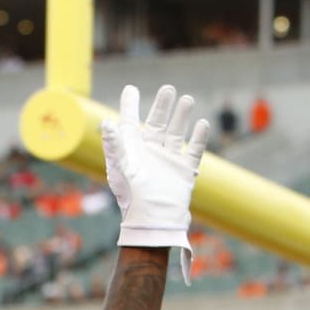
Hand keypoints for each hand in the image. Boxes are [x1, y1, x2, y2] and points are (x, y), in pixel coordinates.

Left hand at [102, 84, 208, 283]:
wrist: (154, 221)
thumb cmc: (132, 197)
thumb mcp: (121, 168)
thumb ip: (114, 145)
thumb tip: (106, 123)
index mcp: (132, 152)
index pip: (131, 124)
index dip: (130, 107)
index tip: (131, 90)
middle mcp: (150, 155)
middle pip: (157, 125)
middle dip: (163, 107)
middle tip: (169, 89)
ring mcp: (168, 163)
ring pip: (176, 134)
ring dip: (181, 117)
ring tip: (186, 99)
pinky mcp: (184, 173)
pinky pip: (193, 152)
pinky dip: (199, 138)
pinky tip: (202, 123)